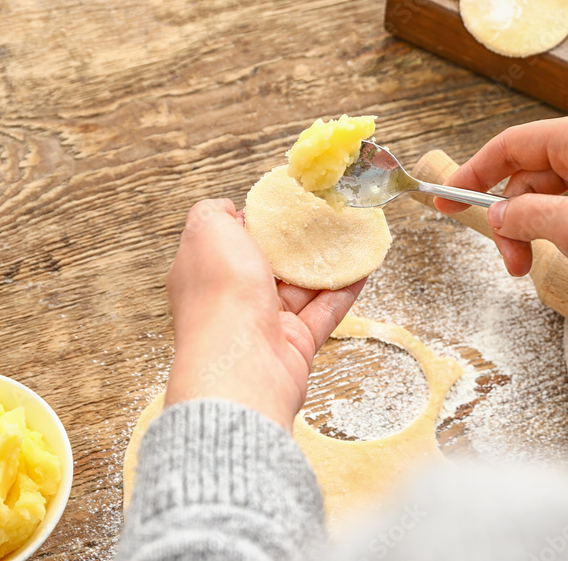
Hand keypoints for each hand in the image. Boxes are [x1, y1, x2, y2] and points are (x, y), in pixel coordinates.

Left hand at [164, 199, 364, 429]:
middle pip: (268, 264)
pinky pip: (325, 312)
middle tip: (321, 218)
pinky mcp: (296, 343)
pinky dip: (345, 290)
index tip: (280, 205)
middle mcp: (232, 298)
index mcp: (205, 272)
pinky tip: (361, 269)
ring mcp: (265, 323)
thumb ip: (212, 211)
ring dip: (326, 263)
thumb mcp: (206, 230)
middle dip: (294, 243)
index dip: (253, 221)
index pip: (228, 241)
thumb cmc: (220, 295)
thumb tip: (226, 207)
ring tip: (349, 237)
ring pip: (301, 288)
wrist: (242, 363)